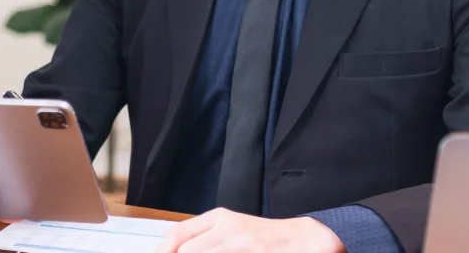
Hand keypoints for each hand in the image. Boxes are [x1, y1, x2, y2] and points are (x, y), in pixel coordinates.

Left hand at [156, 208, 344, 252]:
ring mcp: (242, 241)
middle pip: (186, 251)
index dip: (163, 251)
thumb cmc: (266, 240)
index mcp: (219, 218)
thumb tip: (176, 250)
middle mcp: (228, 227)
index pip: (177, 235)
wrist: (306, 240)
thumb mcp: (232, 231)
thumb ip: (205, 239)